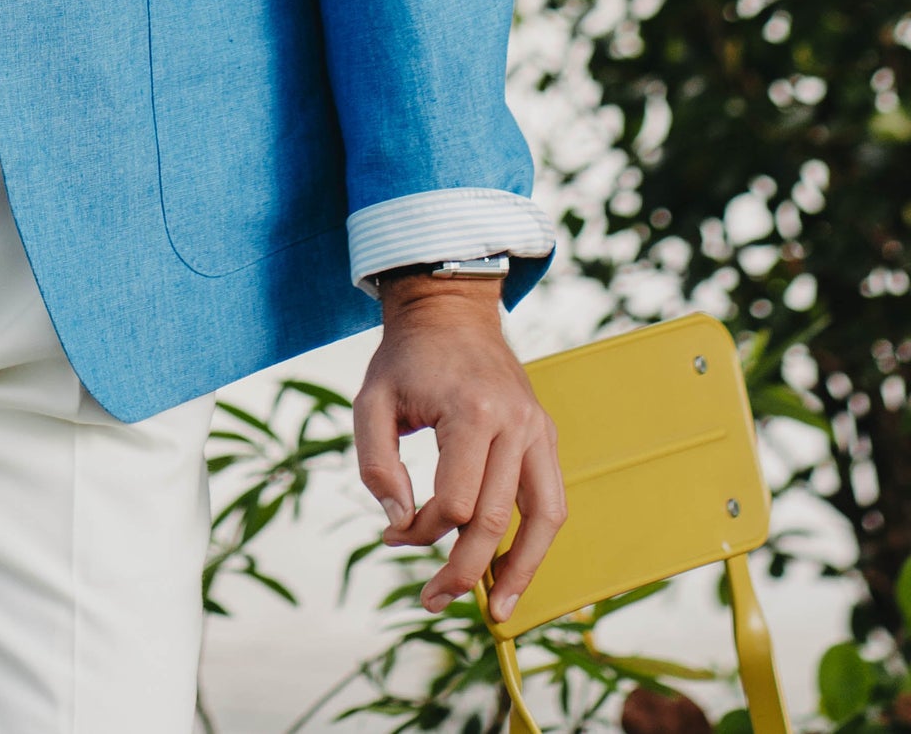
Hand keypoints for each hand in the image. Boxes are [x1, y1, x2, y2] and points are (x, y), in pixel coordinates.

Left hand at [354, 273, 564, 623]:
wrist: (450, 311)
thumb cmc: (406, 359)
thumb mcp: (371, 401)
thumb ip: (376, 463)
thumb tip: (400, 522)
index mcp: (472, 412)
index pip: (454, 502)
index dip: (421, 531)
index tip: (392, 532)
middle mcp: (515, 423)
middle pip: (496, 519)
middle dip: (464, 570)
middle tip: (432, 600)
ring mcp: (537, 429)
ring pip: (544, 518)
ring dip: (522, 571)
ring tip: (498, 612)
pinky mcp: (545, 434)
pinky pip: (551, 500)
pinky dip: (537, 541)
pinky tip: (514, 569)